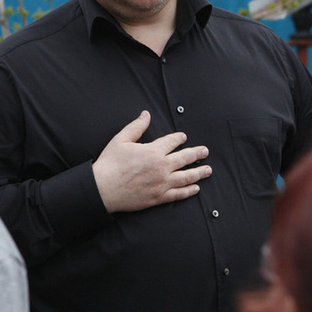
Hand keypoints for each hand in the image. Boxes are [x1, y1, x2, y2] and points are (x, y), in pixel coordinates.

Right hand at [92, 110, 210, 213]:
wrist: (103, 189)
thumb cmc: (110, 164)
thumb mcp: (121, 140)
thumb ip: (136, 126)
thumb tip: (146, 114)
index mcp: (153, 151)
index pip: (172, 142)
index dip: (179, 138)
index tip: (183, 137)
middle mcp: (161, 167)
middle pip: (185, 158)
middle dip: (197, 154)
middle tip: (205, 151)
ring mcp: (162, 183)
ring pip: (186, 177)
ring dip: (199, 173)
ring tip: (208, 170)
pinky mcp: (158, 197)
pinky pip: (178, 194)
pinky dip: (189, 191)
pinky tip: (196, 188)